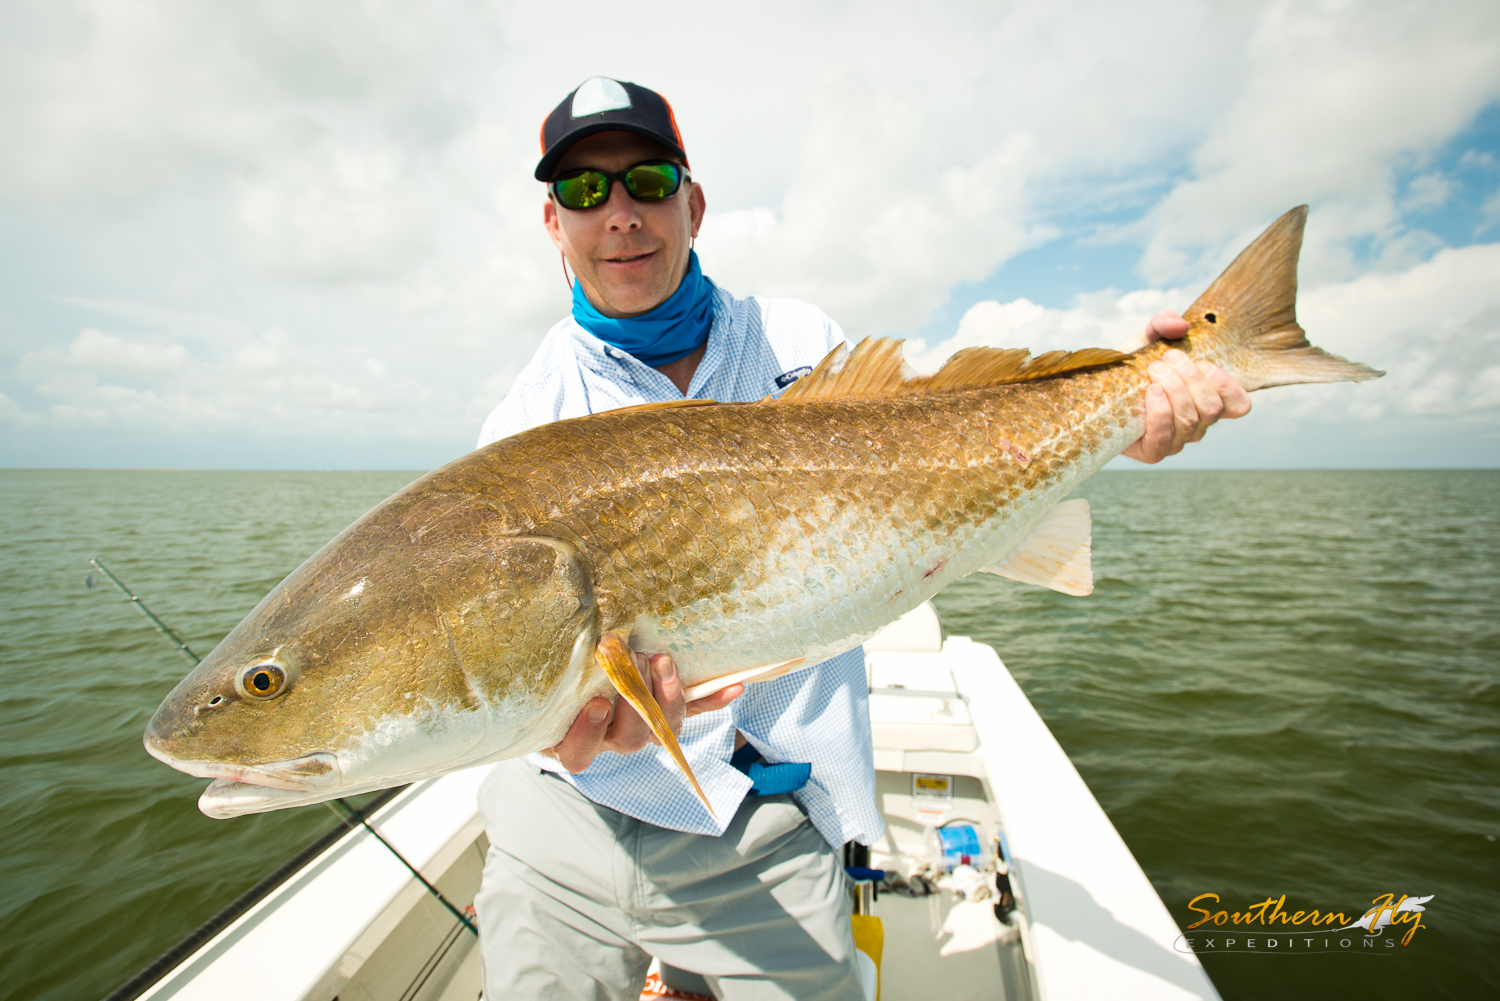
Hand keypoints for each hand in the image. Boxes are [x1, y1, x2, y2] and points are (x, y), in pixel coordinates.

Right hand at [547, 651, 743, 773]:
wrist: (583, 677)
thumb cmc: (556, 681)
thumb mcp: (549, 678)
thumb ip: (554, 664)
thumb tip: (562, 625)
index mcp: (576, 738)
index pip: (579, 752)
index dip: (589, 733)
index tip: (598, 703)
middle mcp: (612, 738)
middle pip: (629, 738)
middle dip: (637, 701)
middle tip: (637, 662)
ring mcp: (644, 727)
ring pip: (662, 729)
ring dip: (668, 696)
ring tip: (665, 662)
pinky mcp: (668, 713)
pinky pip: (693, 712)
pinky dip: (712, 699)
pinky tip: (732, 687)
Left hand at [1121, 310, 1251, 463]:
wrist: (1098, 391)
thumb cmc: (1131, 367)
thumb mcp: (1148, 339)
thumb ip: (1164, 323)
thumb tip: (1180, 326)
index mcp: (1206, 401)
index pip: (1239, 405)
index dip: (1227, 384)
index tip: (1202, 363)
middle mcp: (1197, 425)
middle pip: (1211, 407)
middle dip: (1190, 377)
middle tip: (1166, 359)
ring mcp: (1176, 441)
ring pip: (1191, 420)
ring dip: (1174, 388)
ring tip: (1154, 370)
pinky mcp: (1153, 452)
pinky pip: (1165, 437)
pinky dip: (1161, 411)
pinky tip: (1151, 391)